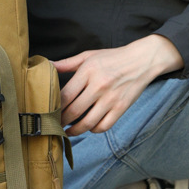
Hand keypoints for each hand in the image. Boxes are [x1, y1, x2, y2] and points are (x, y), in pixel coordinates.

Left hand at [53, 35, 182, 135]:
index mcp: (88, 71)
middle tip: (55, 125)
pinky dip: (94, 130)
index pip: (65, 95)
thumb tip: (47, 66)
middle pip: (73, 111)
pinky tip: (88, 127)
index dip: (54, 107)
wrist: (142, 60)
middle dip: (61, 122)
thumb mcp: (89, 56)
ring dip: (75, 131)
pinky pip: (104, 126)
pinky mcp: (121, 107)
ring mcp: (111, 98)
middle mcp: (99, 85)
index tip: (49, 112)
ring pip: (88, 123)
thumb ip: (67, 63)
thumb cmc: (112, 57)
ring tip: (68, 131)